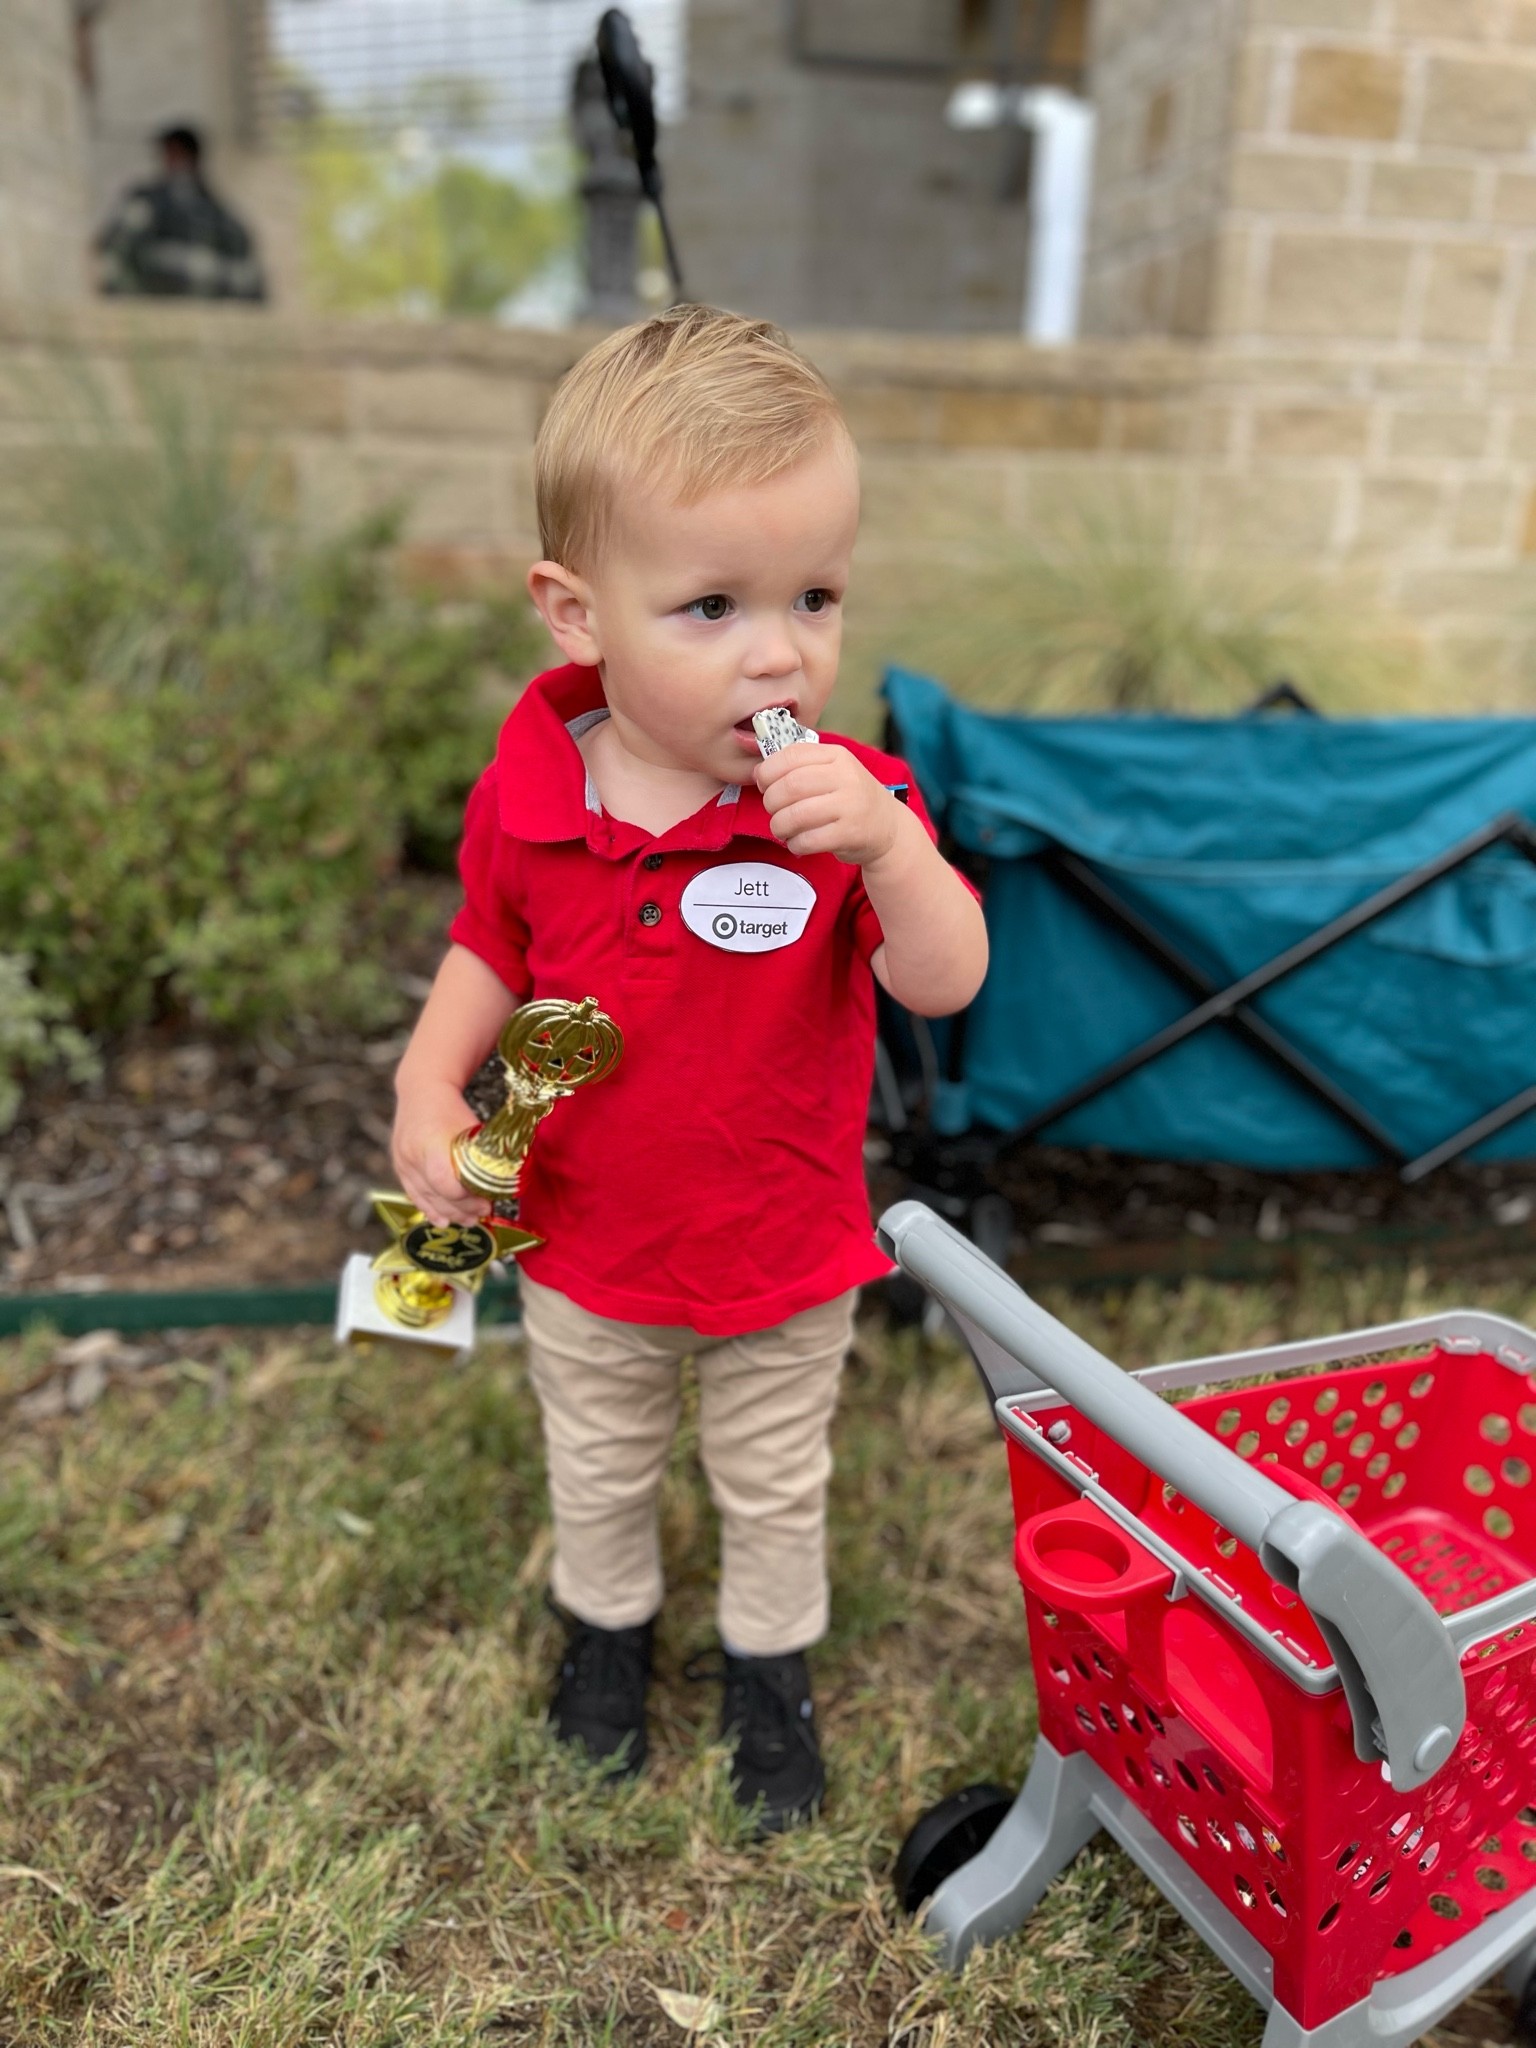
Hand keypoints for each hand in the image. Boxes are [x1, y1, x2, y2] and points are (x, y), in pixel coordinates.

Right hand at [391, 1079, 486, 1224]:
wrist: (421, 1090)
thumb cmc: (454, 1109)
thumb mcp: (472, 1129)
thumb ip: (482, 1157)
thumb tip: (502, 1187)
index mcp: (431, 1143)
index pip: (446, 1183)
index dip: (467, 1199)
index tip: (487, 1203)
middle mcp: (412, 1155)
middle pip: (437, 1195)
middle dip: (462, 1209)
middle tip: (483, 1212)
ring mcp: (403, 1162)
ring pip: (425, 1198)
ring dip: (449, 1213)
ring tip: (470, 1220)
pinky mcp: (399, 1166)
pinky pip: (414, 1195)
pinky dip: (430, 1209)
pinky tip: (444, 1220)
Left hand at [755, 742, 901, 864]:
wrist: (887, 826)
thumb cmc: (848, 798)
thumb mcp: (831, 771)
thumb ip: (798, 768)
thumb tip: (758, 773)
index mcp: (837, 756)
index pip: (791, 755)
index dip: (768, 772)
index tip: (764, 785)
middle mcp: (846, 777)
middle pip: (790, 786)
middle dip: (771, 802)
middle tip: (773, 811)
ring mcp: (850, 805)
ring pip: (796, 815)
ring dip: (779, 826)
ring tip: (783, 829)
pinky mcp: (850, 833)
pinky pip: (808, 840)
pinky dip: (795, 844)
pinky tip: (798, 843)